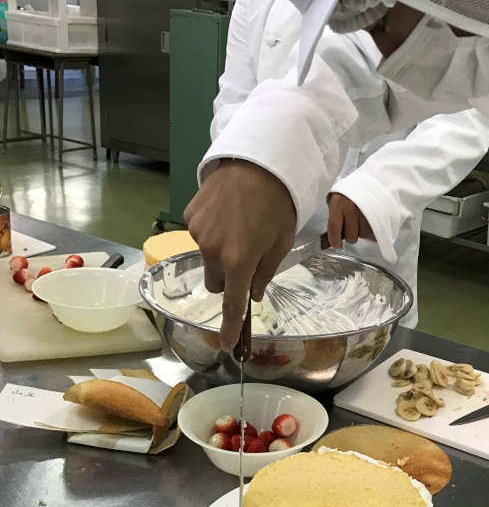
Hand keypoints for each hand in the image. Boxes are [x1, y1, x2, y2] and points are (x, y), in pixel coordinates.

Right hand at [185, 160, 296, 352]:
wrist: (257, 160)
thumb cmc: (278, 203)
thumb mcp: (280, 242)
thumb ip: (265, 273)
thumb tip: (253, 295)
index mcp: (239, 260)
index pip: (230, 303)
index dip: (228, 327)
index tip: (225, 346)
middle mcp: (212, 250)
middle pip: (214, 284)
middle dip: (227, 280)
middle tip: (246, 259)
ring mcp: (197, 231)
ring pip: (207, 259)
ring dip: (220, 254)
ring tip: (239, 227)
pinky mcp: (190, 215)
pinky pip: (200, 236)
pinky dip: (212, 233)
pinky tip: (228, 213)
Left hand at [326, 193, 373, 247]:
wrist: (365, 181)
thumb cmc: (346, 193)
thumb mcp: (335, 203)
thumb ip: (332, 219)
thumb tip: (329, 237)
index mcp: (339, 204)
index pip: (334, 228)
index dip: (334, 240)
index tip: (336, 245)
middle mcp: (352, 208)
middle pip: (351, 236)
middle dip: (349, 236)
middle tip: (348, 229)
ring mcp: (366, 211)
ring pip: (362, 235)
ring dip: (359, 232)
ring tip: (358, 222)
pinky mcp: (377, 213)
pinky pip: (371, 230)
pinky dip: (367, 229)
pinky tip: (365, 221)